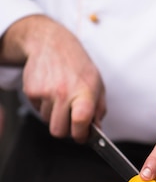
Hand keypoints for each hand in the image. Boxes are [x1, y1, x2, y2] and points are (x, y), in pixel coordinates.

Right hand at [1, 15, 105, 140]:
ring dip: (55, 115)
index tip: (83, 136)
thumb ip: (99, 109)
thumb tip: (96, 131)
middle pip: (59, 131)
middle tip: (71, 122)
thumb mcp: (97, 85)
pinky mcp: (31, 91)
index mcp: (84, 92)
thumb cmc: (78, 66)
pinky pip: (37, 110)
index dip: (81, 135)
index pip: (81, 122)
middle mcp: (64, 93)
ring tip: (62, 98)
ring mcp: (45, 92)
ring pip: (47, 121)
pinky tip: (51, 92)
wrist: (52, 45)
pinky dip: (44, 106)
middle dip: (66, 131)